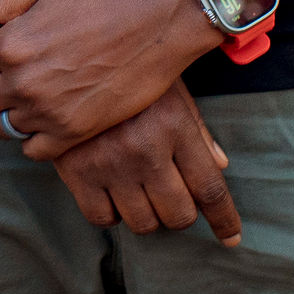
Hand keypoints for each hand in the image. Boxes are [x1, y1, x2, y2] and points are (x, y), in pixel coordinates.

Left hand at [0, 0, 214, 149]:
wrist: (162, 17)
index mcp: (12, 44)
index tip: (8, 47)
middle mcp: (25, 82)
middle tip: (18, 71)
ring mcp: (51, 111)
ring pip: (3, 125)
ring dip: (11, 111)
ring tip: (34, 93)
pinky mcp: (78, 131)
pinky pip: (35, 150)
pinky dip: (33, 138)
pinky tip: (48, 117)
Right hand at [39, 83, 240, 243]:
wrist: (63, 55)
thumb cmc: (126, 70)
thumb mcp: (169, 87)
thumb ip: (196, 128)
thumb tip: (219, 166)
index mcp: (174, 125)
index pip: (210, 189)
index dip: (224, 220)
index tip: (230, 238)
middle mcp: (144, 149)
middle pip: (179, 215)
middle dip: (180, 213)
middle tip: (170, 197)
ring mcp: (109, 162)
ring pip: (144, 223)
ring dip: (147, 215)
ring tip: (138, 192)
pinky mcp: (75, 170)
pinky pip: (102, 218)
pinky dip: (111, 213)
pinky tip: (110, 192)